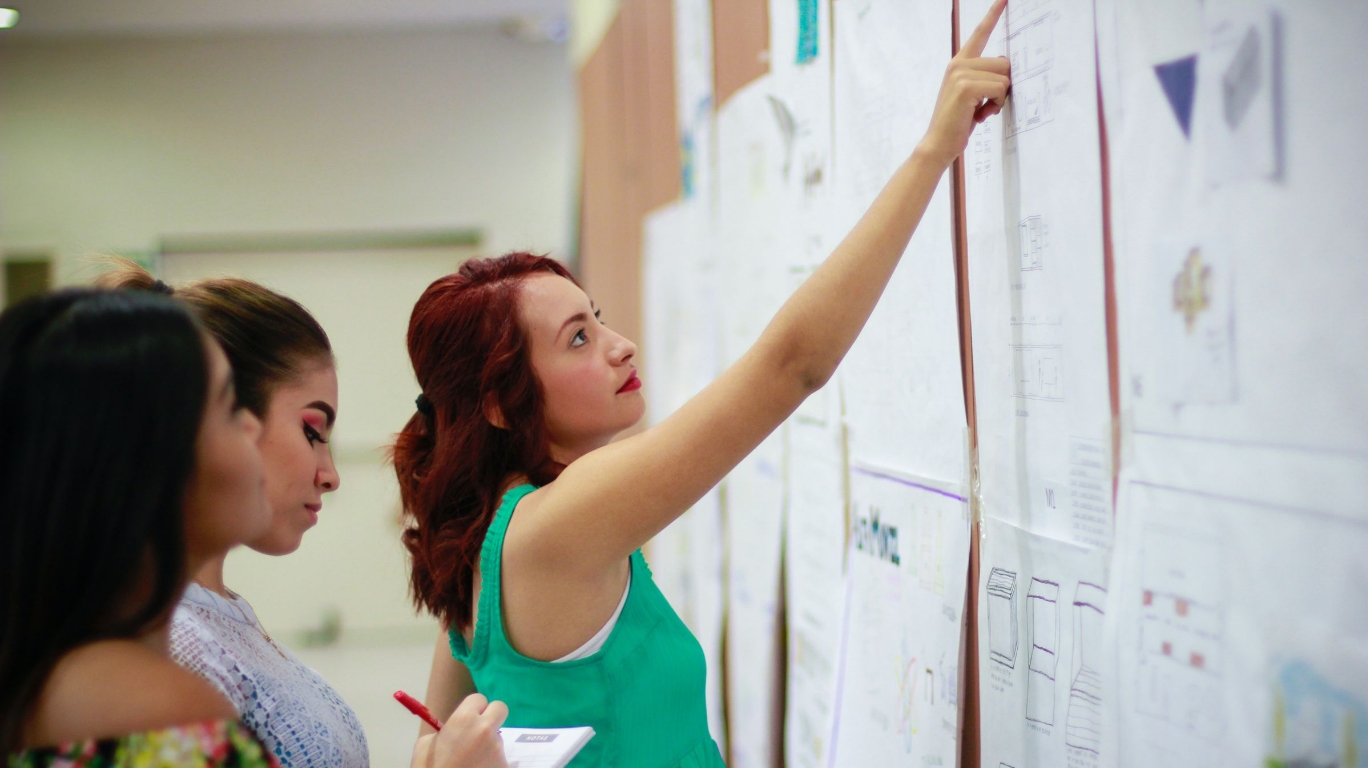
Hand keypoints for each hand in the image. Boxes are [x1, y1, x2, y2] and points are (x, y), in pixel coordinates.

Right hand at [410, 694, 509, 767]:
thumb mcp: (425, 745)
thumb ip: (443, 732)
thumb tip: (451, 731)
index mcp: (464, 719)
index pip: (478, 699)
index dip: (473, 709)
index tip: (469, 720)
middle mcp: (485, 730)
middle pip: (500, 709)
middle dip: (491, 718)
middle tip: (481, 733)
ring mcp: (498, 749)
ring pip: (499, 738)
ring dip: (490, 746)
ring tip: (474, 762)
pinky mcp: (505, 766)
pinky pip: (502, 760)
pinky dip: (493, 764)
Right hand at [919, 0, 1011, 167]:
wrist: (938, 143)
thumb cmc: (957, 123)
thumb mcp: (971, 96)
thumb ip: (983, 79)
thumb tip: (1007, 73)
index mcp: (959, 63)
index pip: (979, 33)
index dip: (993, 15)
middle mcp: (958, 64)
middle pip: (1004, 61)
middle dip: (1003, 86)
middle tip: (987, 105)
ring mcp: (960, 73)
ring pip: (1004, 77)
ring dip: (1000, 98)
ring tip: (982, 111)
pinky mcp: (966, 86)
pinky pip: (1000, 88)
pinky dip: (997, 104)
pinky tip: (981, 115)